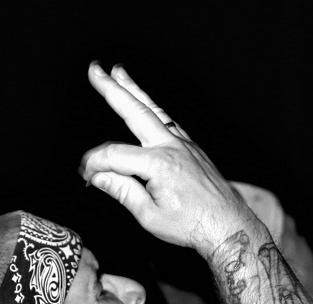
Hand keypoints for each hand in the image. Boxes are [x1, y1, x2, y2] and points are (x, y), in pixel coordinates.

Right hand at [80, 63, 258, 255]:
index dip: (93, 164)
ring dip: (134, 90)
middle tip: (95, 69)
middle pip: (135, 111)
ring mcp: (184, 144)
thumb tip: (97, 176)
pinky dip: (153, 109)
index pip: (113, 155)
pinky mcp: (191, 148)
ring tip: (118, 72)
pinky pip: (167, 122)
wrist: (227, 225)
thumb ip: (122, 191)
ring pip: (154, 110)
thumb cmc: (191, 225)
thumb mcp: (149, 215)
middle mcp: (171, 147)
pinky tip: (145, 104)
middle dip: (112, 89)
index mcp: (158, 165)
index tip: (85, 176)